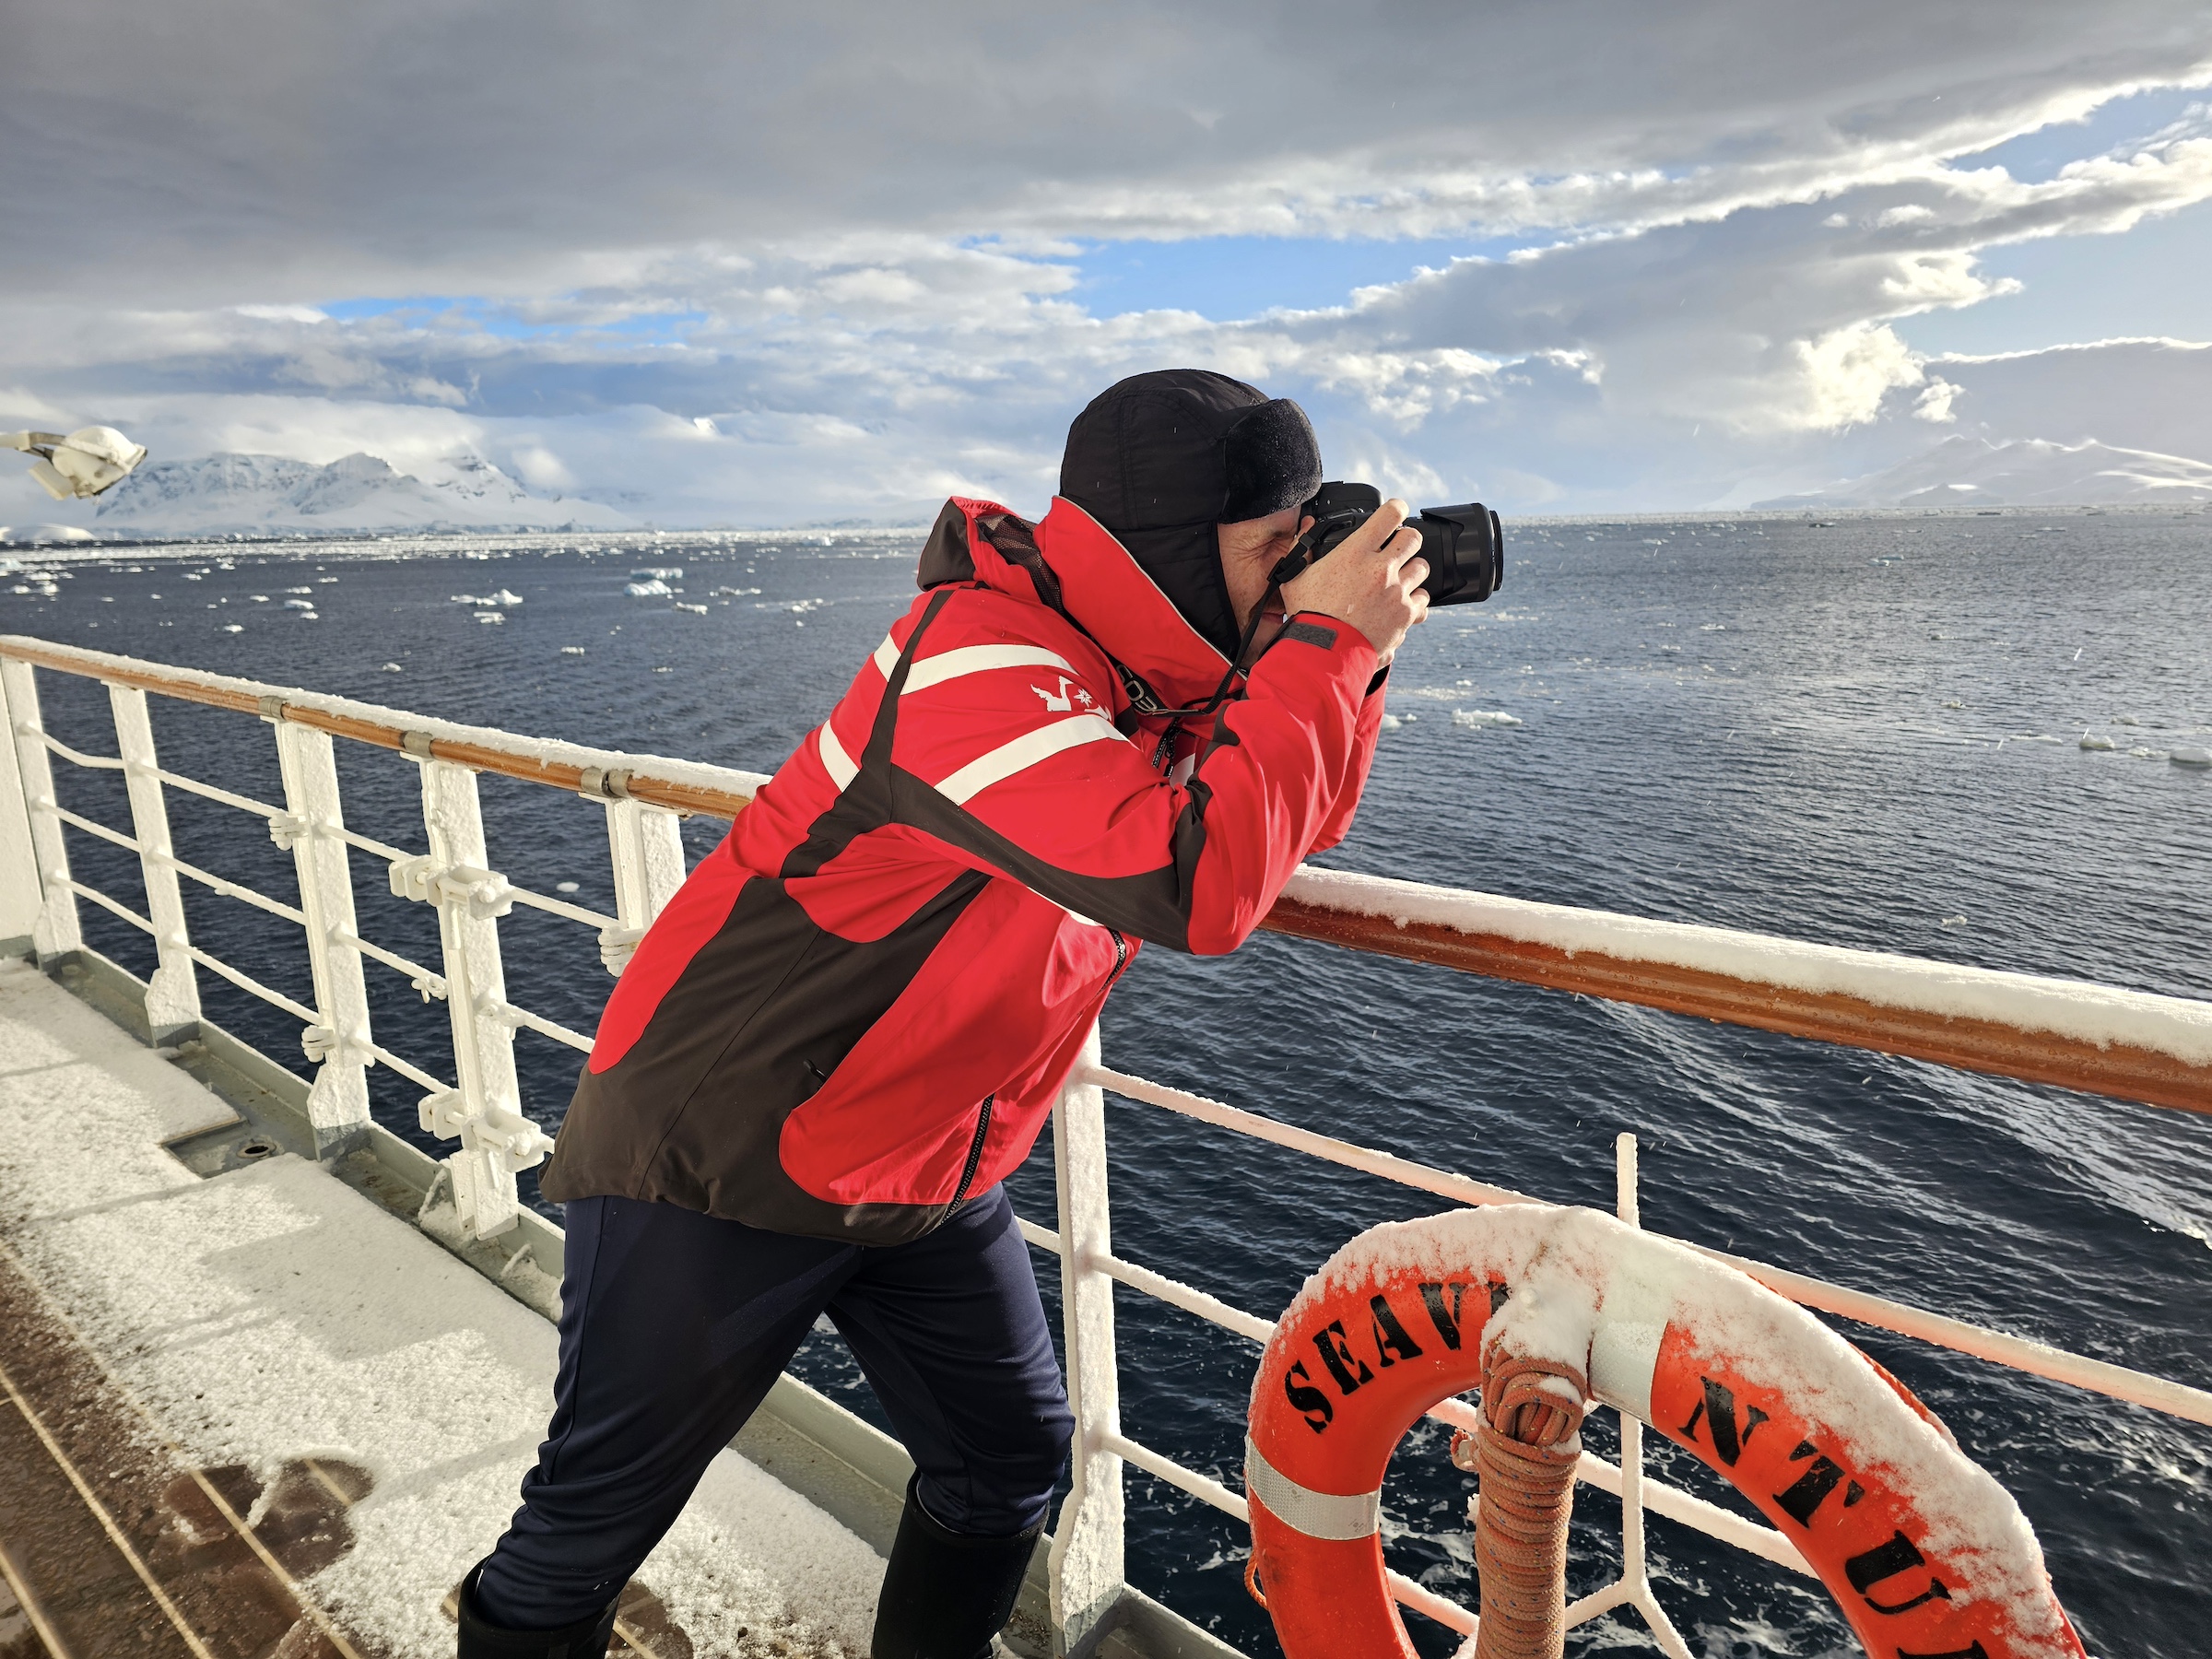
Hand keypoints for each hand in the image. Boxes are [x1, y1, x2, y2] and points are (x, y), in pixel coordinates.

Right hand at [1277, 497, 1429, 665]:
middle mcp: (1382, 568)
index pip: (1391, 514)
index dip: (1396, 508)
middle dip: (1407, 540)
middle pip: (1413, 538)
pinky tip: (1401, 605)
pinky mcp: (1406, 615)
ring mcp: (1397, 591)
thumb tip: (1305, 527)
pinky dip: (1415, 601)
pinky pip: (1423, 600)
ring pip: (1422, 568)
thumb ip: (1302, 550)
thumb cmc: (1309, 617)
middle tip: (1397, 549)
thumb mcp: (1296, 578)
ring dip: (1411, 571)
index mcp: (1356, 552)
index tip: (1396, 511)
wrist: (1324, 653)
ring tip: (1398, 581)